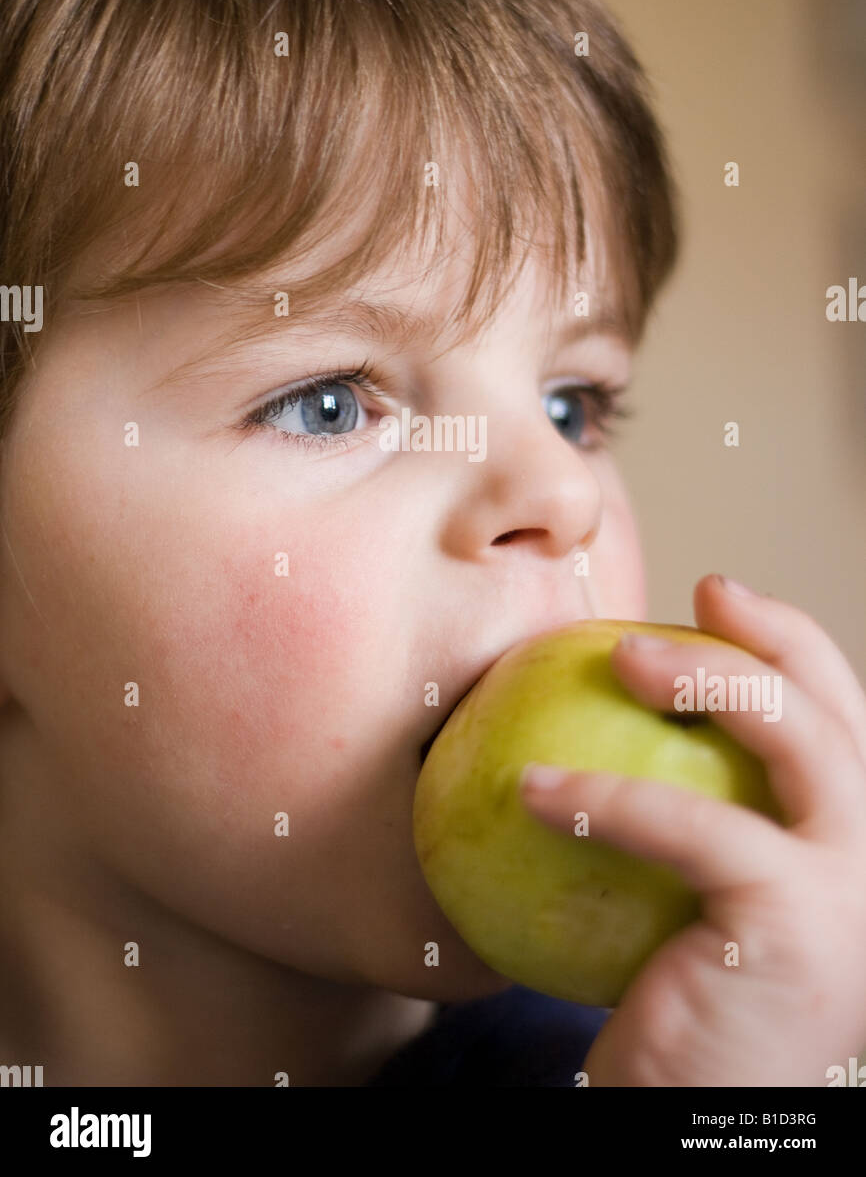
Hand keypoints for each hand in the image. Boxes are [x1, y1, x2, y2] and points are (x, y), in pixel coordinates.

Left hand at [519, 574, 865, 1085]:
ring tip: (618, 655)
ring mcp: (850, 891)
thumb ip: (691, 818)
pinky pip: (695, 829)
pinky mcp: (797, 927)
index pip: (842, 714)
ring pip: (800, 739)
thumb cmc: (690, 1009)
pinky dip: (609, 795)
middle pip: (838, 708)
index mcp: (852, 843)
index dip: (788, 638)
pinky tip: (533, 785)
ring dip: (709, 677)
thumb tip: (601, 719)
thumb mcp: (698, 901)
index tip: (714, 593)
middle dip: (768, 634)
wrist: (698, 1121)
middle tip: (687, 599)